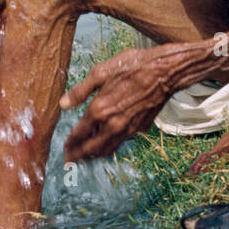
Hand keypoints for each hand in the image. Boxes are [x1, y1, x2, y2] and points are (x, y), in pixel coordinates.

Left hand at [60, 47, 174, 162]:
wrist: (165, 72)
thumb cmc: (133, 66)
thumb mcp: (100, 72)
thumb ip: (80, 91)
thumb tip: (63, 104)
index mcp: (99, 110)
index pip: (79, 134)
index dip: (69, 144)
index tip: (64, 150)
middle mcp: (113, 124)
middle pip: (91, 149)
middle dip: (78, 156)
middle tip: (69, 162)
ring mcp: (128, 128)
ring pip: (108, 149)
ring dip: (94, 155)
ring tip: (86, 156)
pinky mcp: (141, 128)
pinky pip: (121, 141)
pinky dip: (110, 145)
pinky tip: (107, 140)